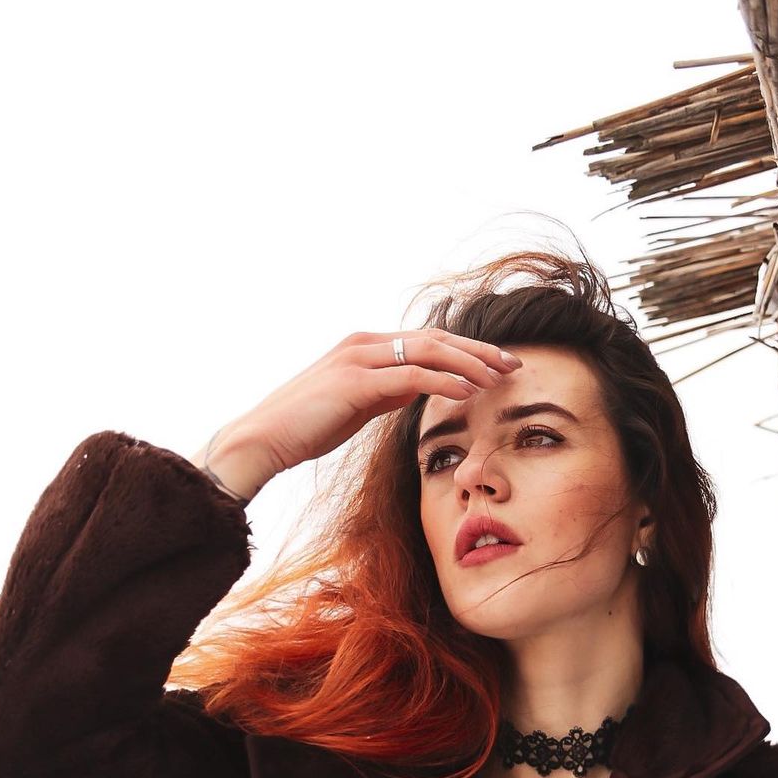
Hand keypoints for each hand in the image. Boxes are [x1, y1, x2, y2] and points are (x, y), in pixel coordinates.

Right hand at [211, 330, 522, 478]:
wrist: (264, 438)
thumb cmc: (306, 427)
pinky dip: (444, 382)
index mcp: (366, 347)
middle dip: (478, 351)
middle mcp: (364, 343)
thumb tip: (416, 390)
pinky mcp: (355, 381)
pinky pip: (411, 376)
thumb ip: (385, 393)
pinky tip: (468, 392)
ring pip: (428, 351)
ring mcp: (359, 358)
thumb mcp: (355, 405)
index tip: (498, 365)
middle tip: (514, 363)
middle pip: (435, 338)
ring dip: (469, 363)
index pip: (427, 340)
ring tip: (500, 377)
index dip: (466, 351)